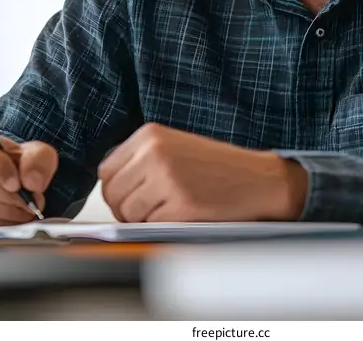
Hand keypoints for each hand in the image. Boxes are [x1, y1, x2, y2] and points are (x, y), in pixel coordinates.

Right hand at [0, 127, 57, 225]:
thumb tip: (32, 181)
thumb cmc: (14, 162)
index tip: (17, 182)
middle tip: (29, 201)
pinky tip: (11, 219)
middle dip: (7, 195)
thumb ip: (37, 159)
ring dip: (4, 211)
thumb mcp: (33, 152)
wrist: (6, 179)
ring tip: (23, 210)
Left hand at [98, 123, 307, 221]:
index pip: (106, 169)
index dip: (115, 189)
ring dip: (143, 220)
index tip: (129, 196)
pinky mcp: (180, 204)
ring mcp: (167, 178)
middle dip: (125, 209)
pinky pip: (150, 227)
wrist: (256, 178)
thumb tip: (110, 186)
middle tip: (147, 211)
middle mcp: (154, 152)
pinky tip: (182, 216)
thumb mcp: (174, 147)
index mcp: (150, 134)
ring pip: (128, 213)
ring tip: (168, 212)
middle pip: (112, 193)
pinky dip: (162, 228)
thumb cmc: (218, 167)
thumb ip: (140, 159)